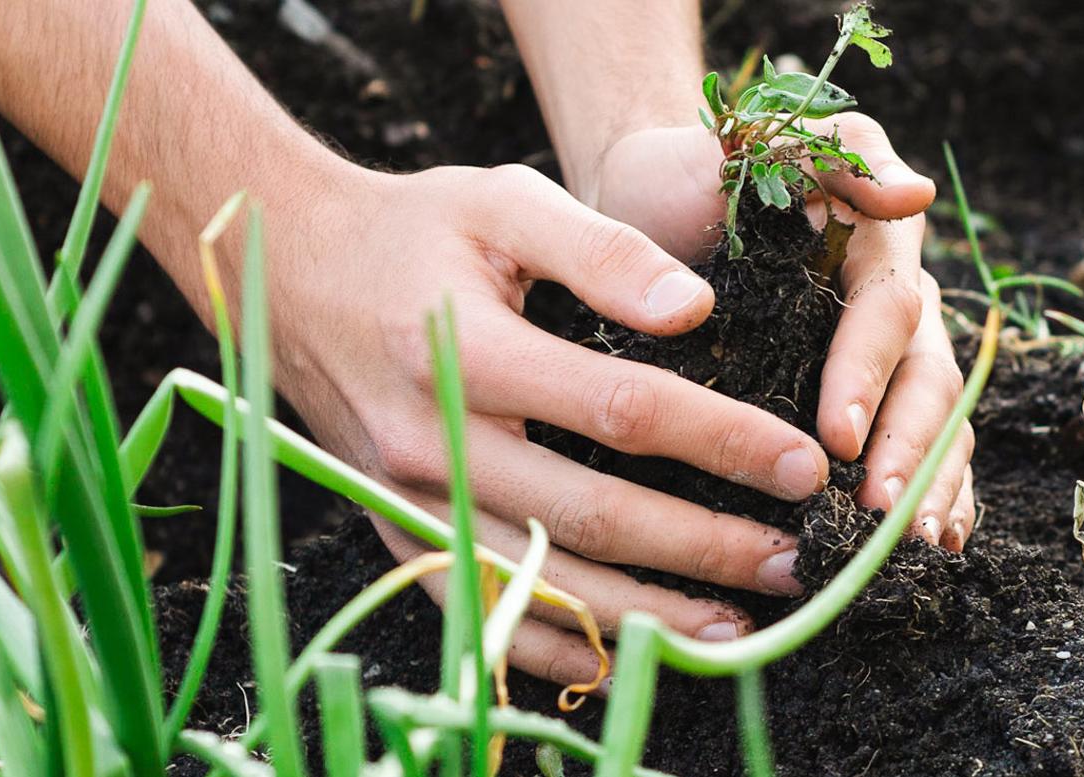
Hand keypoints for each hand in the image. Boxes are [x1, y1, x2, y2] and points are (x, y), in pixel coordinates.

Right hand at [268, 164, 832, 687]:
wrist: (284, 274)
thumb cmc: (412, 230)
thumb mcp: (503, 201)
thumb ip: (602, 247)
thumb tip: (695, 310)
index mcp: (468, 350)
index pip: (619, 411)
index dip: (720, 441)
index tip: (799, 465)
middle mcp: (432, 443)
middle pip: (590, 517)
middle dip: (703, 547)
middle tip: (790, 561)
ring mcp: (408, 502)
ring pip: (542, 583)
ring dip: (646, 617)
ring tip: (737, 628)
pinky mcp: (396, 534)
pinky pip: (481, 612)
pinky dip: (556, 647)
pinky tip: (629, 656)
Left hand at [578, 114, 978, 550]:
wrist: (645, 205)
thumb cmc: (692, 175)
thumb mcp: (751, 145)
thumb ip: (829, 159)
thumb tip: (916, 195)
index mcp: (877, 242)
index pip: (888, 314)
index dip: (868, 376)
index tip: (837, 437)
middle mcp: (895, 301)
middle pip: (929, 380)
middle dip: (912, 451)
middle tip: (880, 513)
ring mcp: (887, 356)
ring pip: (938, 424)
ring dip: (931, 487)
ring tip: (912, 547)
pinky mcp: (866, 398)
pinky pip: (920, 451)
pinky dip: (931, 497)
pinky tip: (923, 548)